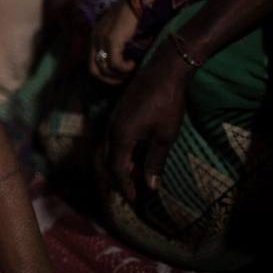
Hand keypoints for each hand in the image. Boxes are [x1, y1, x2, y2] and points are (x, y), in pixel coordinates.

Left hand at [89, 0, 137, 82]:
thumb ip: (117, 45)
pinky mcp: (111, 40)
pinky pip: (115, 63)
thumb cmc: (133, 15)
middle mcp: (95, 39)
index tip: (120, 76)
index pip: (92, 63)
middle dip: (109, 79)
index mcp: (95, 37)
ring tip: (131, 71)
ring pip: (104, 68)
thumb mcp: (120, 32)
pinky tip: (133, 64)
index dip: (105, 75)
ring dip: (119, 75)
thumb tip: (123, 63)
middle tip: (124, 80)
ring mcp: (101, 40)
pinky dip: (124, 68)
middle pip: (94, 70)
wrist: (136, 0)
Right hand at [102, 44, 192, 201]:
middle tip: (127, 195)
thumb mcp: (165, 136)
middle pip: (104, 162)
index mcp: (121, 137)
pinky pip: (109, 140)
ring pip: (105, 150)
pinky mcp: (117, 113)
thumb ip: (154, 162)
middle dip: (114, 181)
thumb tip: (149, 186)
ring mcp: (111, 120)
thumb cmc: (168, 104)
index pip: (117, 170)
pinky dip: (116, 154)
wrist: (164, 70)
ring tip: (128, 179)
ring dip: (114, 167)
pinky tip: (130, 157)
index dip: (125, 188)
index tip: (134, 202)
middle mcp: (110, 130)